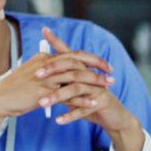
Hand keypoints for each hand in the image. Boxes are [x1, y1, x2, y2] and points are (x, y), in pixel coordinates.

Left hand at [35, 29, 144, 150]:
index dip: (58, 41)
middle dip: (54, 70)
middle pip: (72, 68)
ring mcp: (98, 89)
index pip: (69, 53)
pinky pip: (84, 109)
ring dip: (58, 96)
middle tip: (36, 74)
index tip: (44, 30)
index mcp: (84, 70)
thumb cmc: (92, 102)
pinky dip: (71, 115)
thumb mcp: (76, 91)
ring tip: (42, 103)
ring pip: (76, 89)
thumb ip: (62, 83)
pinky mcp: (102, 103)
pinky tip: (58, 120)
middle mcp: (92, 76)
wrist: (114, 116)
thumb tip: (41, 75)